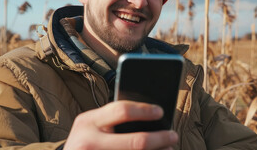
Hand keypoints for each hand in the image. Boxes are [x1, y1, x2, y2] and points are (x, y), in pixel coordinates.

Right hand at [63, 100, 177, 149]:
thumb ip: (111, 120)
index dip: (145, 110)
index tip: (160, 112)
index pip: (122, 110)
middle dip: (160, 138)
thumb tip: (149, 117)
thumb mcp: (89, 127)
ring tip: (168, 149)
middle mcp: (89, 143)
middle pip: (137, 141)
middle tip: (172, 136)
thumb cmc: (83, 144)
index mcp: (87, 123)